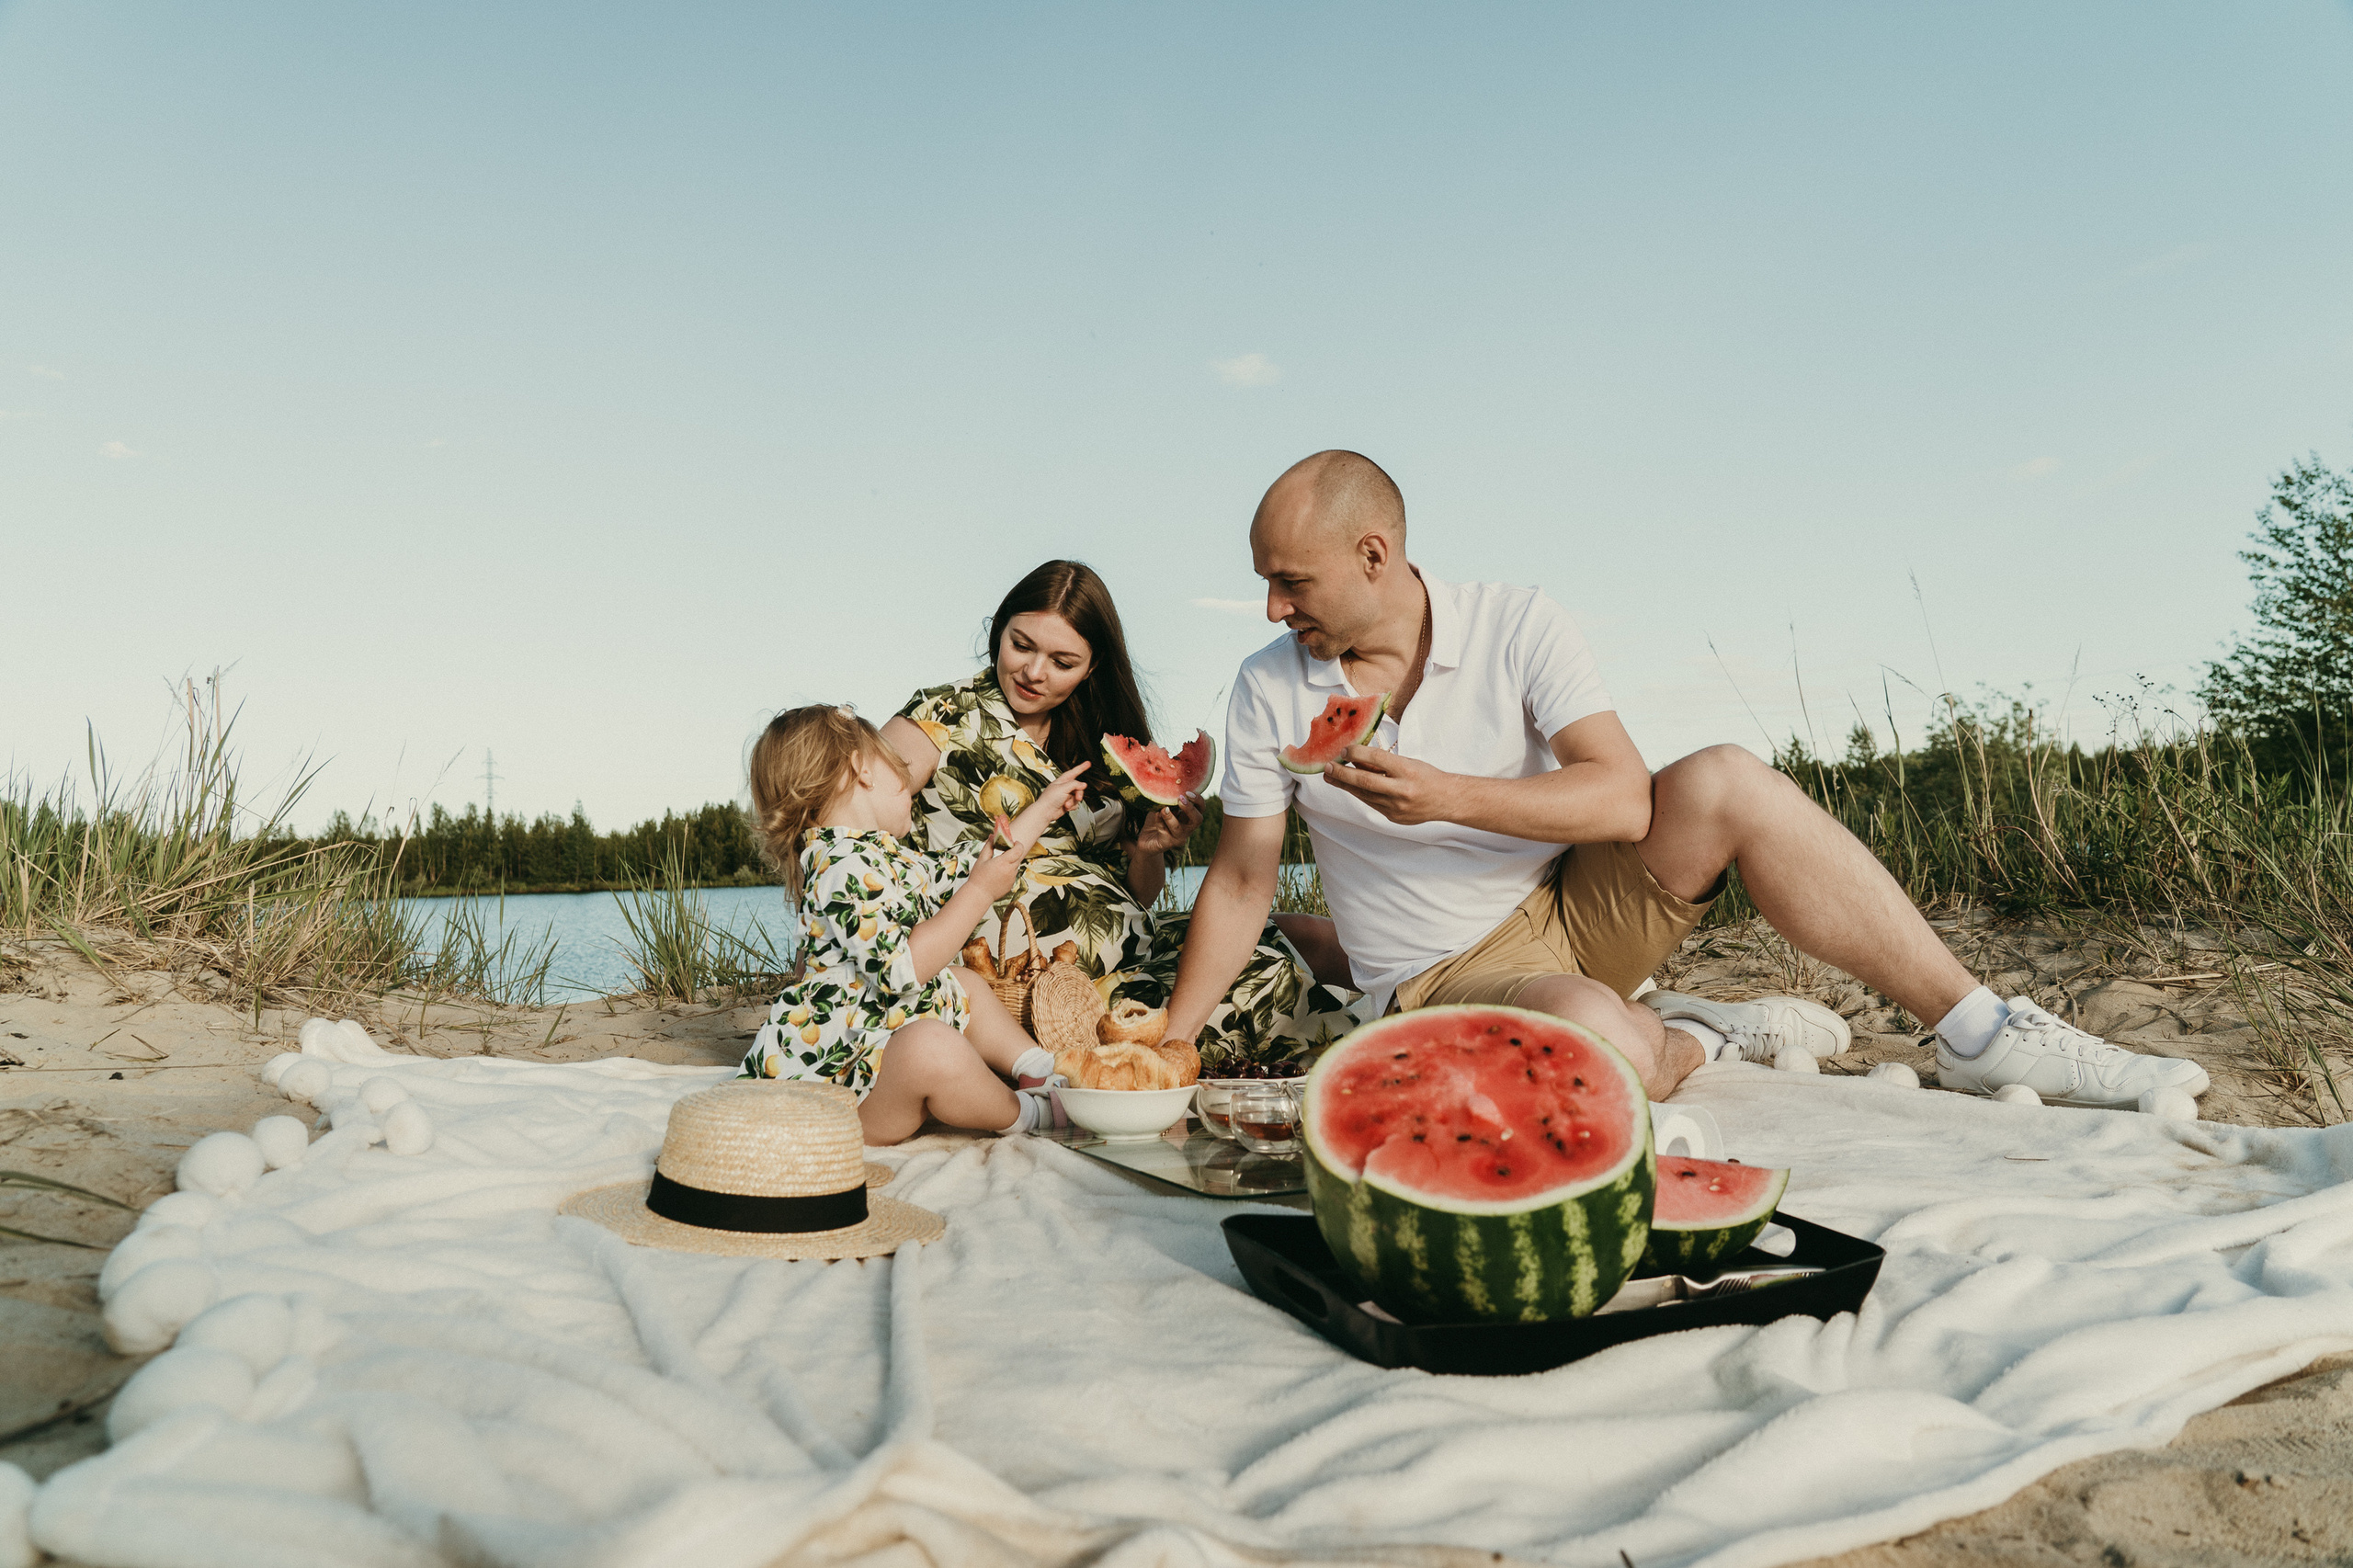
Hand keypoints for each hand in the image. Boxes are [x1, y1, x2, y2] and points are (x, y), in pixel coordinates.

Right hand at [964, 838, 1027, 901]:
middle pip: (1018, 857)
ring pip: (1015, 866)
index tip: (1013, 842)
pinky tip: (997, 875)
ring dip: (1010, 863)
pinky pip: (1012, 875)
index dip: (1018, 844)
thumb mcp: (981, 859)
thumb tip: (992, 836)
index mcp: (1003, 862)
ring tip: (998, 866)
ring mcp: (1012, 878)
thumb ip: (988, 846)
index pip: (1019, 849)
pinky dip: (1008, 872)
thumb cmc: (978, 877)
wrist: (979, 895)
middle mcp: (1010, 870)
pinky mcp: (1011, 885)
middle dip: (1013, 853)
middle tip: (1003, 853)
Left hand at [1006, 763, 1089, 848]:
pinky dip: (1072, 806)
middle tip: (1078, 797)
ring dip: (1073, 801)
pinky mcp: (1067, 804)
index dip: (1081, 768)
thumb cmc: (1049, 799)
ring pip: (1077, 796)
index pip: (1073, 772)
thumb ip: (1075, 784)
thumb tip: (1083, 784)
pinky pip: (1075, 804)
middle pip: (1078, 787)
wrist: (1045, 812)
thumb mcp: (1063, 788)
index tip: (1088, 763)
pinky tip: (1066, 807)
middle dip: (1079, 793)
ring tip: (1066, 804)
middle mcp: (1064, 788)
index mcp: (1062, 781)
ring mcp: (1066, 796)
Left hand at [1131, 792, 1203, 857]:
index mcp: (1189, 817)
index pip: (1201, 808)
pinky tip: (1155, 814)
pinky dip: (1159, 821)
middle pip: (1198, 819)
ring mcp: (1178, 837)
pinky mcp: (1167, 843)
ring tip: (1164, 809)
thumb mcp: (1163, 806)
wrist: (1146, 839)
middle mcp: (1187, 828)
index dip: (1198, 800)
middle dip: (1190, 808)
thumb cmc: (1157, 820)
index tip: (1188, 792)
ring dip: (1171, 817)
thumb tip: (1168, 787)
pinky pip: (1164, 832)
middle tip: (1180, 799)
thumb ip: (1167, 799)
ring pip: (1179, 828)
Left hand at [1322, 745, 1456, 825]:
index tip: (1344, 750)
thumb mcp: (1408, 762)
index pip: (1377, 758)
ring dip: (1345, 785)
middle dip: (1342, 773)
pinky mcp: (1393, 817)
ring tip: (1330, 777)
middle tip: (1327, 767)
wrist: (1447, 800)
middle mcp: (1402, 790)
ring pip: (1364, 795)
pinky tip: (1349, 787)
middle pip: (1364, 781)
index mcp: (1408, 771)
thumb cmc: (1427, 777)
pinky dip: (1359, 794)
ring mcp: (1397, 807)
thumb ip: (1383, 762)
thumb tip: (1356, 758)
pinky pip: (1371, 804)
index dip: (1357, 753)